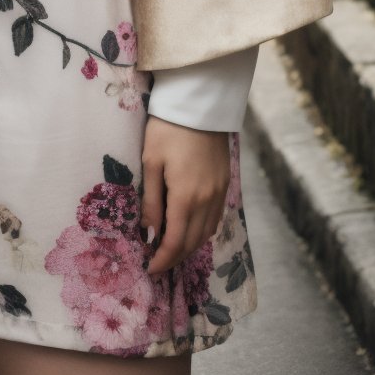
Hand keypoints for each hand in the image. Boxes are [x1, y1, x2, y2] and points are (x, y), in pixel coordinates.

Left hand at [140, 116, 229, 276]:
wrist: (199, 103)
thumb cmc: (167, 129)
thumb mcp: (151, 162)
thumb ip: (151, 202)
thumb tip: (149, 235)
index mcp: (186, 197)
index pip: (175, 242)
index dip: (163, 260)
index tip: (150, 270)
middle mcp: (207, 200)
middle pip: (193, 242)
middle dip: (175, 258)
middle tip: (157, 264)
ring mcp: (220, 192)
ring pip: (206, 233)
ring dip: (189, 246)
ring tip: (171, 250)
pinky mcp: (225, 183)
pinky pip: (215, 218)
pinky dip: (202, 231)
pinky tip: (190, 229)